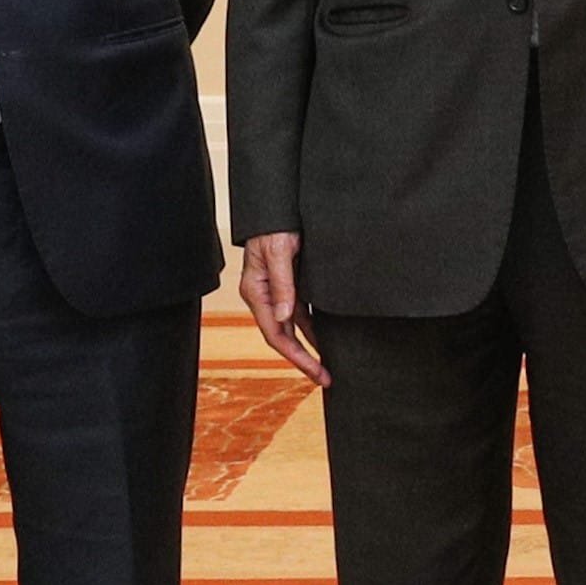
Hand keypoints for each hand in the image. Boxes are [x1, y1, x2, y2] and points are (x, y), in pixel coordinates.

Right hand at [237, 231, 325, 386]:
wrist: (276, 207)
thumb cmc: (273, 226)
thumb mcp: (278, 252)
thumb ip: (283, 285)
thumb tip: (285, 318)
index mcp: (256, 293)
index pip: (275, 334)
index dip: (297, 356)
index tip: (316, 371)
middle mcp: (264, 297)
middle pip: (284, 336)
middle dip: (305, 358)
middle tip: (326, 377)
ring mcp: (276, 292)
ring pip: (293, 327)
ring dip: (311, 344)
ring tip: (329, 364)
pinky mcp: (290, 284)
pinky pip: (301, 312)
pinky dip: (313, 326)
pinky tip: (328, 337)